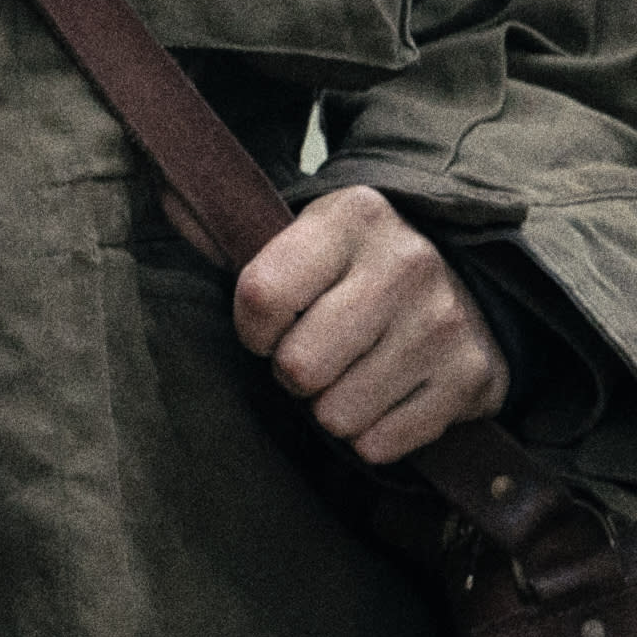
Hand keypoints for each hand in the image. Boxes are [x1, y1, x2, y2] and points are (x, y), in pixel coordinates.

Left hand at [233, 185, 508, 465]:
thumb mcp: (302, 229)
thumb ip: (228, 226)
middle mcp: (405, 265)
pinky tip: (383, 396)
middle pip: (298, 366)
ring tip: (348, 372)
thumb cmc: (358, 263)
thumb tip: (164, 194)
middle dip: (291, 370)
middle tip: (310, 354)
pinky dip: (371, 433)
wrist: (472, 278)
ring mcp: (443, 323)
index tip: (263, 328)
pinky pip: (382, 442)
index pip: (261, 296)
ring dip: (331, 406)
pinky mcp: (472, 377)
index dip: (250, 327)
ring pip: (338, 413)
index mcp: (352, 218)